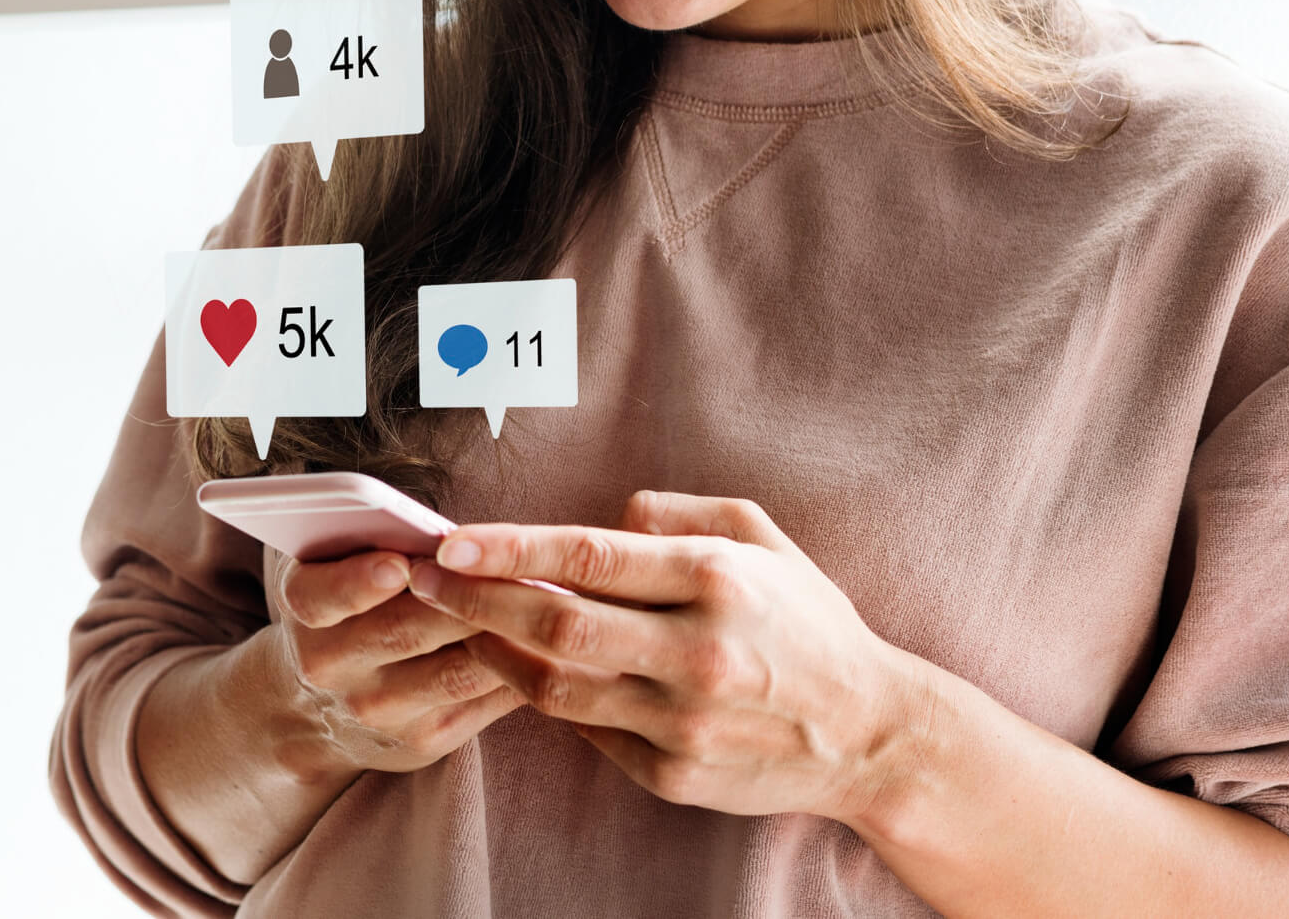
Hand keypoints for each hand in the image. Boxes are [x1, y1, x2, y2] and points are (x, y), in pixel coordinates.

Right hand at [261, 542, 526, 780]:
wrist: (316, 711)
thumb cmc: (345, 606)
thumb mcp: (331, 564)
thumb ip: (367, 536)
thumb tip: (447, 528)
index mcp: (305, 607)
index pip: (322, 595)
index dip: (359, 581)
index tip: (399, 564)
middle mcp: (331, 665)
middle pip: (407, 630)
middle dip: (467, 597)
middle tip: (518, 565)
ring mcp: (378, 710)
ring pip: (456, 670)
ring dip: (507, 634)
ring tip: (549, 599)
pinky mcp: (421, 741)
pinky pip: (482, 701)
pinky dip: (521, 669)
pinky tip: (548, 642)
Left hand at [404, 491, 924, 823]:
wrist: (868, 732)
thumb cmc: (808, 620)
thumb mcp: (763, 538)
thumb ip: (679, 513)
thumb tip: (606, 515)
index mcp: (718, 580)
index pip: (590, 557)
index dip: (510, 548)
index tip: (450, 541)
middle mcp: (697, 651)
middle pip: (556, 623)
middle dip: (475, 598)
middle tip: (420, 579)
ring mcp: (682, 722)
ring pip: (556, 684)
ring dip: (492, 650)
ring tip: (452, 620)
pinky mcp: (672, 775)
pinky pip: (586, 729)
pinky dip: (542, 695)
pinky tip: (515, 665)